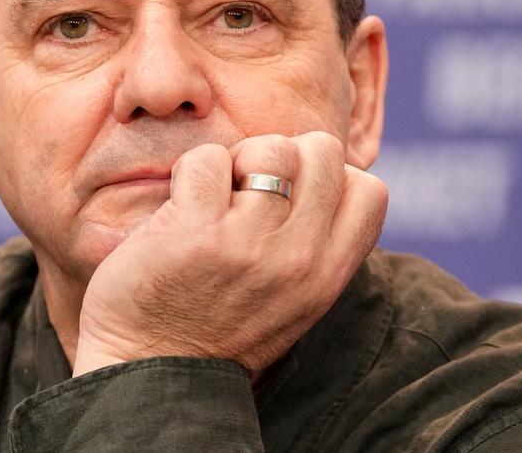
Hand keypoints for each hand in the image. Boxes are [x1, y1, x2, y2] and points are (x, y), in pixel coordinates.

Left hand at [72, 132, 387, 379]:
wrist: (153, 373)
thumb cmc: (217, 326)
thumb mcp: (292, 301)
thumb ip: (314, 247)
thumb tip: (329, 175)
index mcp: (328, 276)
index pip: (368, 190)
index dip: (329, 176)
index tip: (290, 195)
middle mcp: (299, 259)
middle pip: (322, 152)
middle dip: (282, 155)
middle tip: (247, 189)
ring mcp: (250, 243)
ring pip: (269, 147)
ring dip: (235, 161)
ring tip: (213, 198)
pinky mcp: (197, 231)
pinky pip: (208, 159)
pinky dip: (190, 171)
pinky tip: (179, 206)